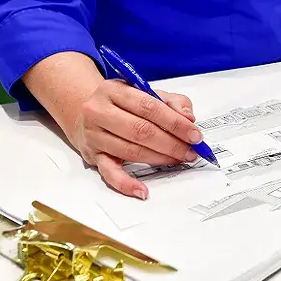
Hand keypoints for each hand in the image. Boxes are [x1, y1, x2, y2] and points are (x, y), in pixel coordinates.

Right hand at [69, 80, 202, 198]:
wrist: (86, 111)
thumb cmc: (122, 103)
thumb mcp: (146, 92)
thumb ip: (172, 102)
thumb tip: (188, 118)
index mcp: (114, 90)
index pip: (150, 107)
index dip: (175, 123)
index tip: (194, 135)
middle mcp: (99, 111)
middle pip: (141, 131)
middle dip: (172, 143)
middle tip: (190, 150)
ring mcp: (94, 135)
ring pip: (131, 151)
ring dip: (160, 158)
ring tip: (178, 159)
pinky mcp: (92, 156)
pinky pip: (109, 174)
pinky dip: (126, 184)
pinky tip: (142, 190)